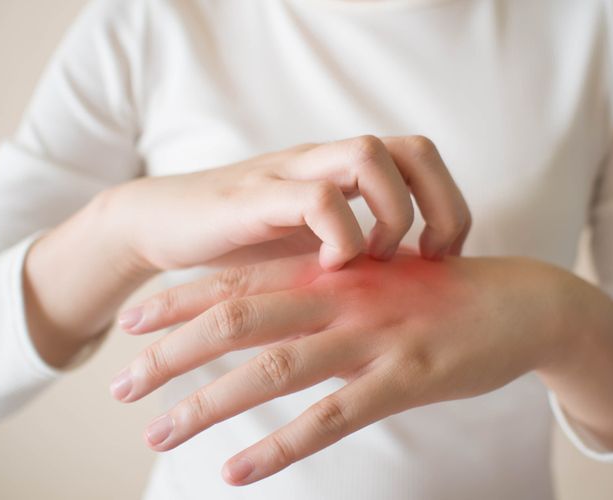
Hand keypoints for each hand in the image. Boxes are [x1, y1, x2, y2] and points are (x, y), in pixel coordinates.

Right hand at [107, 135, 470, 272]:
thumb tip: (418, 285)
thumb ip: (359, 254)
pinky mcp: (254, 197)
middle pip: (411, 149)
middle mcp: (323, 161)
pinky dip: (339, 235)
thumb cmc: (244, 244)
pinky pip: (317, 198)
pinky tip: (329, 268)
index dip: (450, 204)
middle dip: (438, 205)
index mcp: (342, 172)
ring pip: (368, 156)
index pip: (421, 157)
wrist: (162, 226)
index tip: (444, 257)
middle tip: (427, 257)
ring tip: (374, 260)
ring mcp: (290, 174)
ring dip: (389, 215)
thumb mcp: (313, 248)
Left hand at [111, 253, 569, 484]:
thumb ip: (329, 289)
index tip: (132, 322)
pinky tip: (237, 470)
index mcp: (334, 271)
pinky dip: (279, 446)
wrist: (522, 302)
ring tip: (157, 431)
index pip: (241, 279)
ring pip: (272, 370)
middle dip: (172, 353)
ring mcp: (372, 337)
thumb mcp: (380, 278)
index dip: (180, 300)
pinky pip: (331, 417)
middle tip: (120, 384)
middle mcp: (342, 297)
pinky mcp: (404, 378)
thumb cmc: (443, 292)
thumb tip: (278, 311)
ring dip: (208, 403)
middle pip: (238, 321)